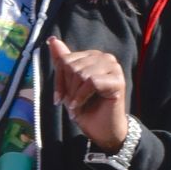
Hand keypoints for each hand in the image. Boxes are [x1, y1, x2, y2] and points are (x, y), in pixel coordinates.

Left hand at [47, 35, 128, 151]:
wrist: (101, 129)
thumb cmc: (85, 107)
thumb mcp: (68, 84)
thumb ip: (62, 61)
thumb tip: (52, 39)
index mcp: (92, 56)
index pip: (65, 59)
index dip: (59, 80)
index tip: (58, 97)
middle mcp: (105, 57)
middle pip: (72, 66)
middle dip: (67, 88)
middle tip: (71, 103)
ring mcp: (113, 67)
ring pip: (81, 73)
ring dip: (74, 94)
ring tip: (76, 106)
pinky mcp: (118, 80)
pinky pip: (91, 82)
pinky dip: (81, 97)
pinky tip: (79, 106)